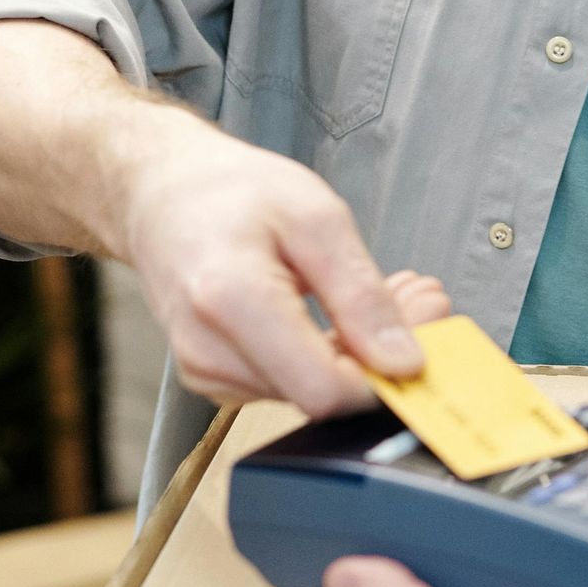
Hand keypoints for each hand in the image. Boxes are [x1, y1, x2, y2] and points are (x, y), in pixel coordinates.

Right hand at [115, 108, 448, 414]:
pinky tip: (346, 313)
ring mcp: (208, 373)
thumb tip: (404, 361)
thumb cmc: (230, 193)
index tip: (427, 331)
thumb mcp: (316, 218)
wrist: (159, 195)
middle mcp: (209, 352)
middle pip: (323, 393)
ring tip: (390, 293)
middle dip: (384, 354)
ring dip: (362, 352)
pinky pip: (292, 383)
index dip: (386, 376)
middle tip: (423, 297)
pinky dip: (330, 353)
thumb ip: (361, 295)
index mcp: (230, 301)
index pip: (325, 390)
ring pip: (312, 393)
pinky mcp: (217, 379)